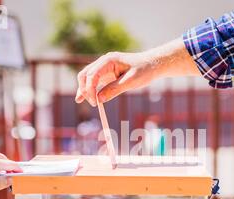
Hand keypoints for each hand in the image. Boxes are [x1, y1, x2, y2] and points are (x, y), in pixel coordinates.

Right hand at [75, 38, 199, 105]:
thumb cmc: (144, 70)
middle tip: (92, 103)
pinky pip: (95, 81)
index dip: (90, 89)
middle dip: (84, 89)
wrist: (153, 64)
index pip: (92, 75)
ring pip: (87, 77)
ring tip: (79, 100)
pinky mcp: (107, 73)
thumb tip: (99, 99)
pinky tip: (85, 97)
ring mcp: (105, 67)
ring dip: (84, 89)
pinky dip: (90, 89)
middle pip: (85, 74)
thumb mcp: (131, 81)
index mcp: (109, 60)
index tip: (95, 102)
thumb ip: (114, 89)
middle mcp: (104, 62)